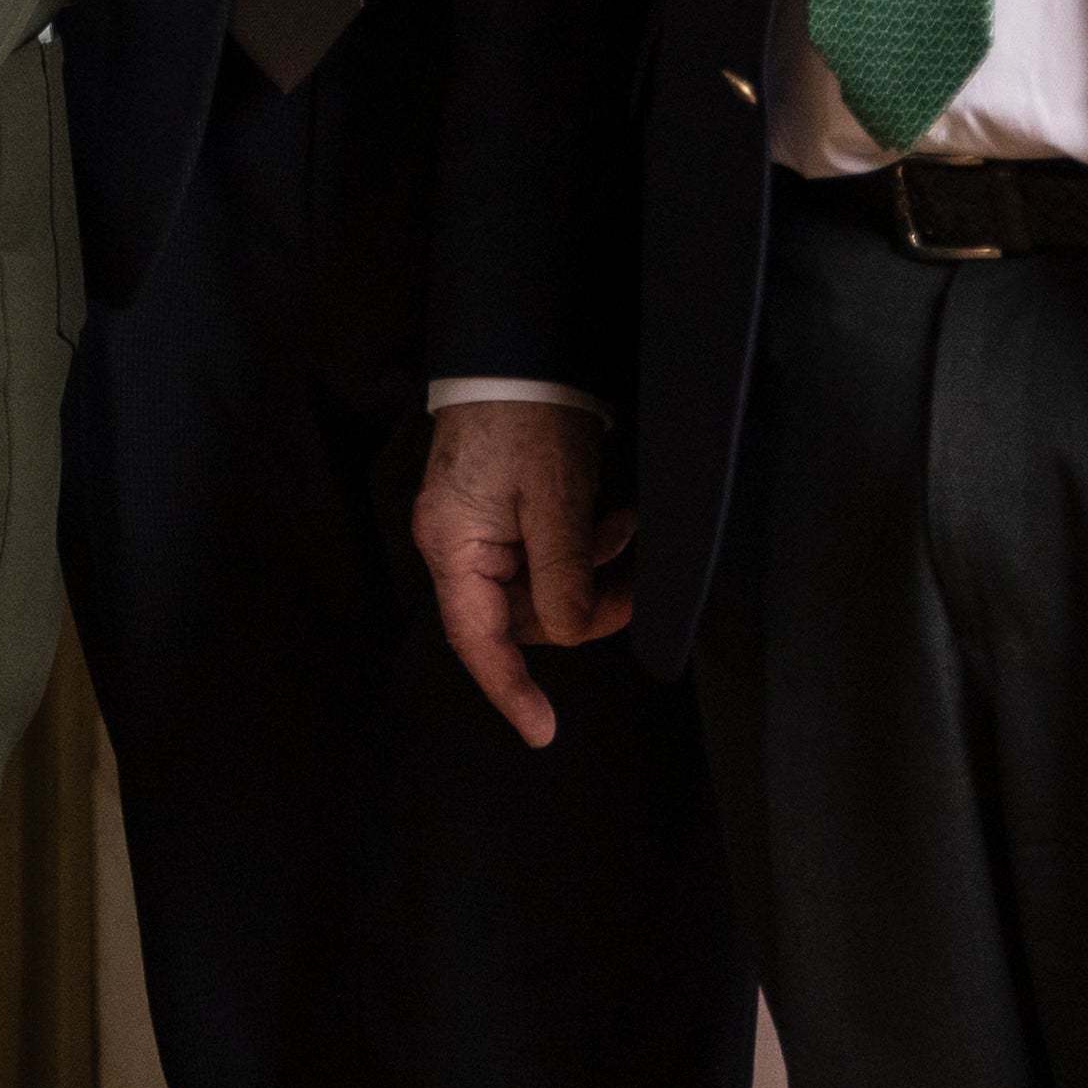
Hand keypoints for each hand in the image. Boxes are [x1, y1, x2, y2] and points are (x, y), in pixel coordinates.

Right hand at [413, 398, 630, 751]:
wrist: (518, 356)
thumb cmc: (525, 418)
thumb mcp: (554, 495)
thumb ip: (563, 572)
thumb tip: (569, 634)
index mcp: (454, 546)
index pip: (475, 638)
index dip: (508, 689)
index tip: (543, 731)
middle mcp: (458, 547)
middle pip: (520, 617)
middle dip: (583, 607)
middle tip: (633, 584)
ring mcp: (480, 534)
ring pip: (542, 590)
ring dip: (590, 570)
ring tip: (620, 521)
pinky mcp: (505, 519)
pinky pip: (547, 560)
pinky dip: (584, 548)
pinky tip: (609, 515)